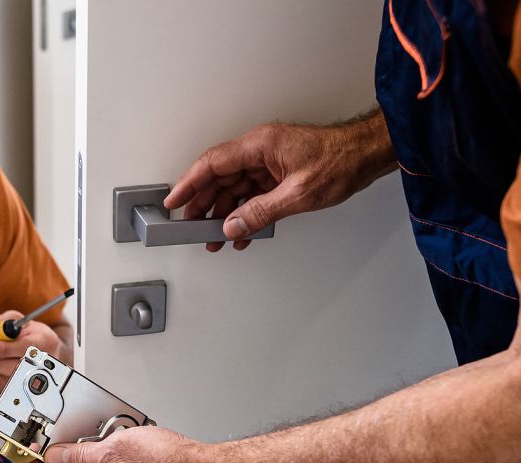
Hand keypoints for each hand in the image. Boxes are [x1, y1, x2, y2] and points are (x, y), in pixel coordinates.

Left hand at [0, 310, 63, 394]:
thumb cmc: (34, 336)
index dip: (3, 349)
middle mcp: (38, 365)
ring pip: (0, 382)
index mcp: (43, 343)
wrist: (49, 356)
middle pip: (11, 369)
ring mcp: (27, 381)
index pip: (23, 348)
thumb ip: (1, 322)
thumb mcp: (23, 322)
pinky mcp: (15, 391)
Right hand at [164, 110, 394, 250]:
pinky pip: (251, 193)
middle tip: (192, 228)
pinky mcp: (277, 172)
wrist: (368, 155)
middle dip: (204, 205)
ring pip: (234, 188)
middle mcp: (259, 150)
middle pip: (219, 178)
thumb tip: (232, 226)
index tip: (174, 201)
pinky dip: (245, 213)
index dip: (189, 184)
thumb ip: (261, 212)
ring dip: (224, 213)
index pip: (212, 164)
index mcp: (259, 145)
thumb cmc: (342, 161)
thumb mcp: (299, 194)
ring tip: (215, 238)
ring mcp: (268, 161)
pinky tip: (242, 231)